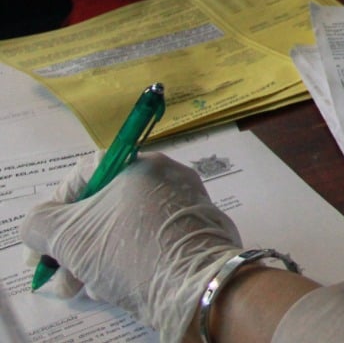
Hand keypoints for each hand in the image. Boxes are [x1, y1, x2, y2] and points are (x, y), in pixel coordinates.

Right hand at [22, 153, 242, 341]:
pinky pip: (148, 242)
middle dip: (72, 243)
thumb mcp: (69, 237)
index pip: (85, 175)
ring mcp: (183, 206)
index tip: (44, 240)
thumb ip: (41, 225)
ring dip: (92, 258)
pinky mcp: (193, 235)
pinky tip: (110, 286)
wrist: (194, 285)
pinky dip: (124, 261)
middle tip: (58, 274)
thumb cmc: (131, 251)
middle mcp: (166, 179)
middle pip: (103, 207)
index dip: (55, 208)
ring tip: (81, 286)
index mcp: (141, 165)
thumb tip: (39, 225)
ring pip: (123, 229)